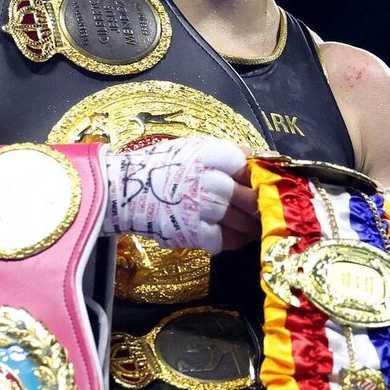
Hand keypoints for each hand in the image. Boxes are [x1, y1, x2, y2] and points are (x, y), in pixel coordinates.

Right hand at [102, 136, 258, 253]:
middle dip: (259, 207)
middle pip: (252, 199)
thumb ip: (228, 153)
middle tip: (263, 211)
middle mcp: (211, 181)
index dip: (259, 179)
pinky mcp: (195, 233)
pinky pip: (226, 241)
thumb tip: (262, 158)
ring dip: (251, 227)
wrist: (126, 190)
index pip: (251, 169)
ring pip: (244, 223)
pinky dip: (232, 241)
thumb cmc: (163, 167)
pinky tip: (230, 235)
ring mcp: (204, 209)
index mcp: (213, 156)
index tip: (260, 186)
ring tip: (252, 226)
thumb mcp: (195, 148)